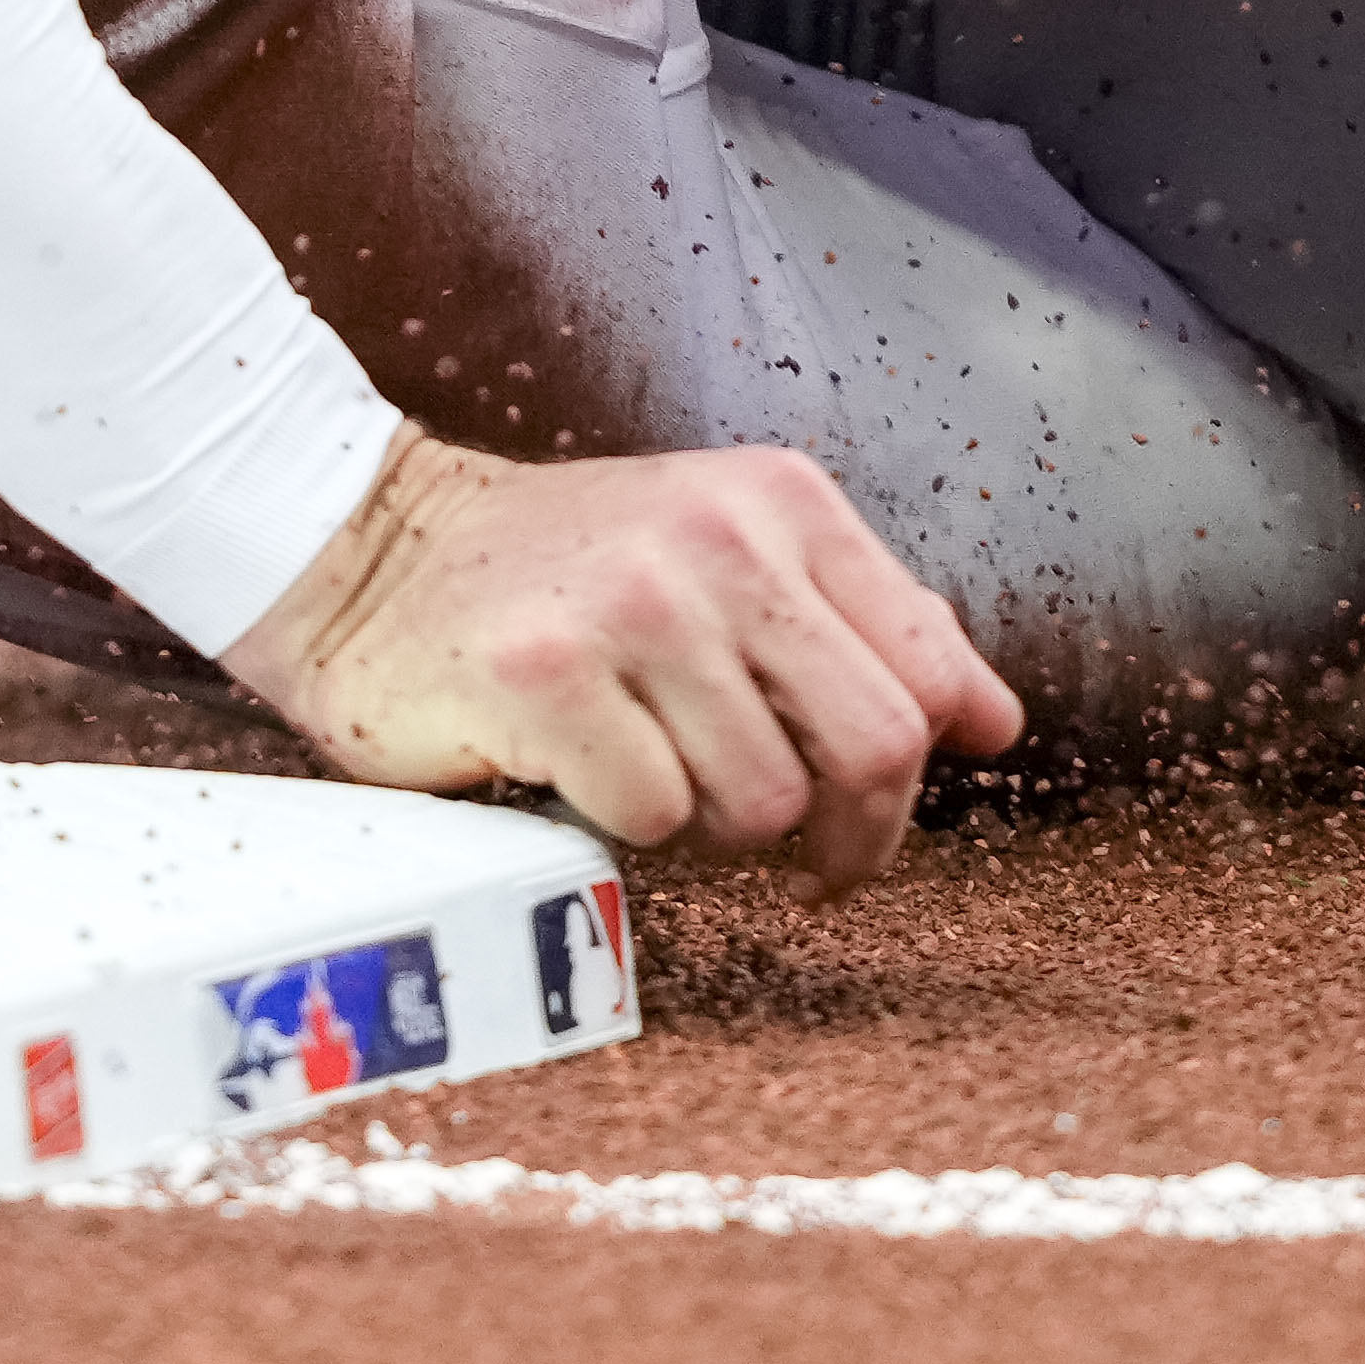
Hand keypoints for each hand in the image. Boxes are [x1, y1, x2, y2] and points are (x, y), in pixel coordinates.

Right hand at [217, 430, 1022, 884]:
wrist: (368, 551)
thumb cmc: (563, 576)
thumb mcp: (730, 557)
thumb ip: (868, 625)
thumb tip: (996, 720)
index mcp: (783, 502)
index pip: (926, 674)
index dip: (913, 777)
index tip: (865, 818)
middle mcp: (720, 538)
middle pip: (874, 748)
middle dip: (847, 836)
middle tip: (798, 861)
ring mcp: (633, 603)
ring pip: (761, 801)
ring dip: (711, 823)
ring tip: (650, 773)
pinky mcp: (547, 676)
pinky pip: (651, 818)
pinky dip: (619, 823)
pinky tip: (575, 767)